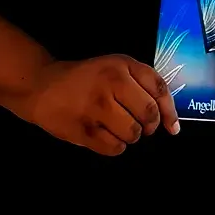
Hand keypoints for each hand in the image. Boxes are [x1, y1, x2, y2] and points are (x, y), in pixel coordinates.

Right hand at [20, 54, 179, 156]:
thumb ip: (144, 84)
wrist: (43, 86)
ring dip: (129, 135)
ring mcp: (96, 107)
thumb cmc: (86, 78)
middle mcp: (111, 84)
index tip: (171, 127)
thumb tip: (171, 122)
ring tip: (116, 126)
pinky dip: (114, 146)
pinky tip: (103, 133)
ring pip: (133, 134)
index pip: (158, 89)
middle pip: (148, 115)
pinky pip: (115, 148)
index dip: (169, 111)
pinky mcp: (84, 130)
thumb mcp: (115, 67)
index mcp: (121, 66)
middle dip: (147, 125)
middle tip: (137, 123)